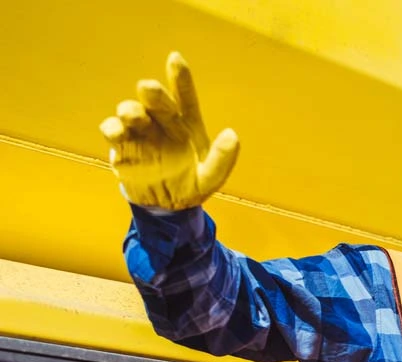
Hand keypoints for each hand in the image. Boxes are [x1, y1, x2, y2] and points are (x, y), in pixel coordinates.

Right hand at [99, 51, 238, 209]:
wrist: (167, 207)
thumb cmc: (191, 185)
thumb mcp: (211, 177)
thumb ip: (222, 159)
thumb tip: (232, 135)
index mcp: (187, 125)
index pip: (185, 97)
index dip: (180, 78)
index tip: (175, 58)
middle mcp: (162, 122)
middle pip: (156, 102)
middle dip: (152, 93)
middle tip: (148, 88)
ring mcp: (141, 132)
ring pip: (131, 112)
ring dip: (130, 111)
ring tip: (132, 116)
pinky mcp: (122, 146)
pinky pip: (113, 132)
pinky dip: (112, 129)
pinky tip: (116, 132)